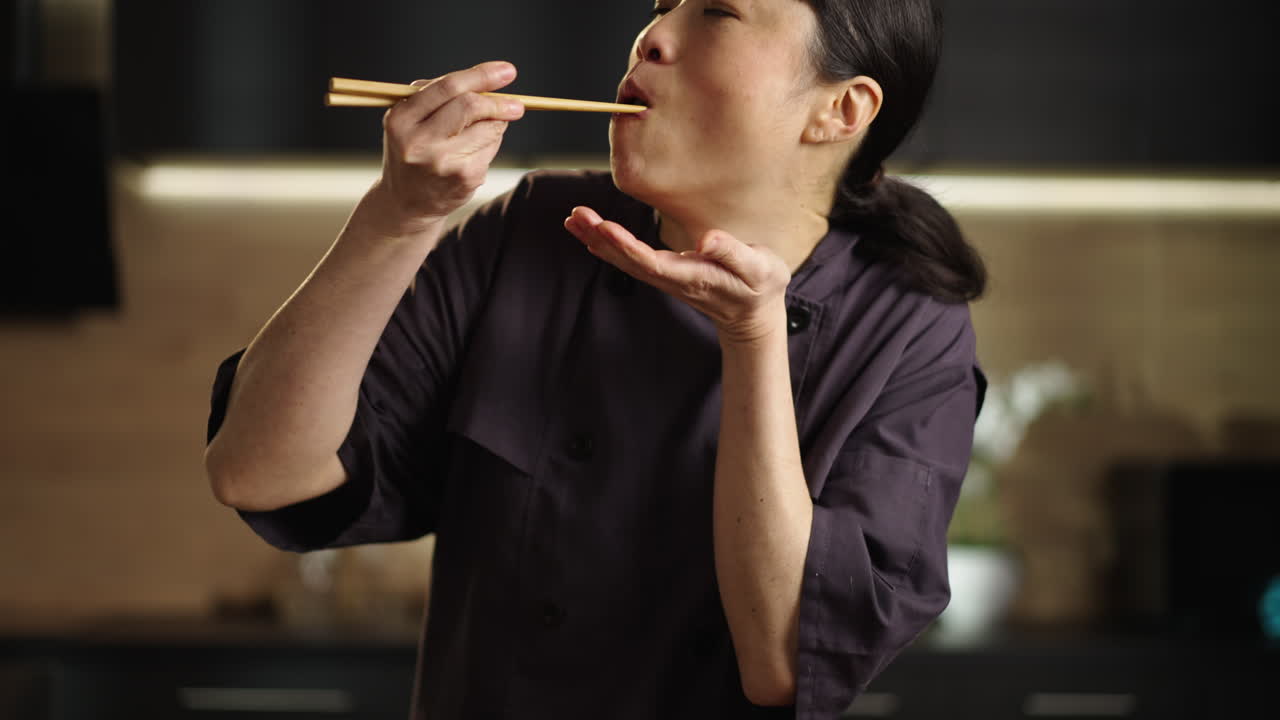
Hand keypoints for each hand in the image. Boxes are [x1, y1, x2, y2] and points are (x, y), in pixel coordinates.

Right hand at [366, 61, 525, 234]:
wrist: (406, 202)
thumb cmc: (413, 150)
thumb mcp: (410, 120)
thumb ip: (440, 97)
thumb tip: (490, 83)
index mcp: (401, 119)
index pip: (448, 88)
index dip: (481, 76)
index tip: (507, 71)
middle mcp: (419, 141)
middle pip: (470, 106)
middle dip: (499, 102)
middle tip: (517, 105)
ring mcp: (442, 162)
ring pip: (488, 128)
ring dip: (496, 124)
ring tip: (482, 132)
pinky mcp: (464, 178)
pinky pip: (490, 149)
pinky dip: (490, 145)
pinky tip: (472, 155)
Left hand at [564, 207, 791, 344]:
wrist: (753, 314)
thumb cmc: (760, 286)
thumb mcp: (758, 268)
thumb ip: (733, 253)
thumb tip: (706, 238)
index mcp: (692, 276)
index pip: (650, 262)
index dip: (624, 246)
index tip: (603, 228)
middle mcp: (672, 279)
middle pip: (629, 261)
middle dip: (600, 238)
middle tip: (576, 215)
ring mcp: (666, 278)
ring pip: (625, 260)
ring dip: (597, 240)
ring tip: (574, 219)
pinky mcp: (665, 273)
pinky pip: (631, 259)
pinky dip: (608, 245)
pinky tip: (592, 234)